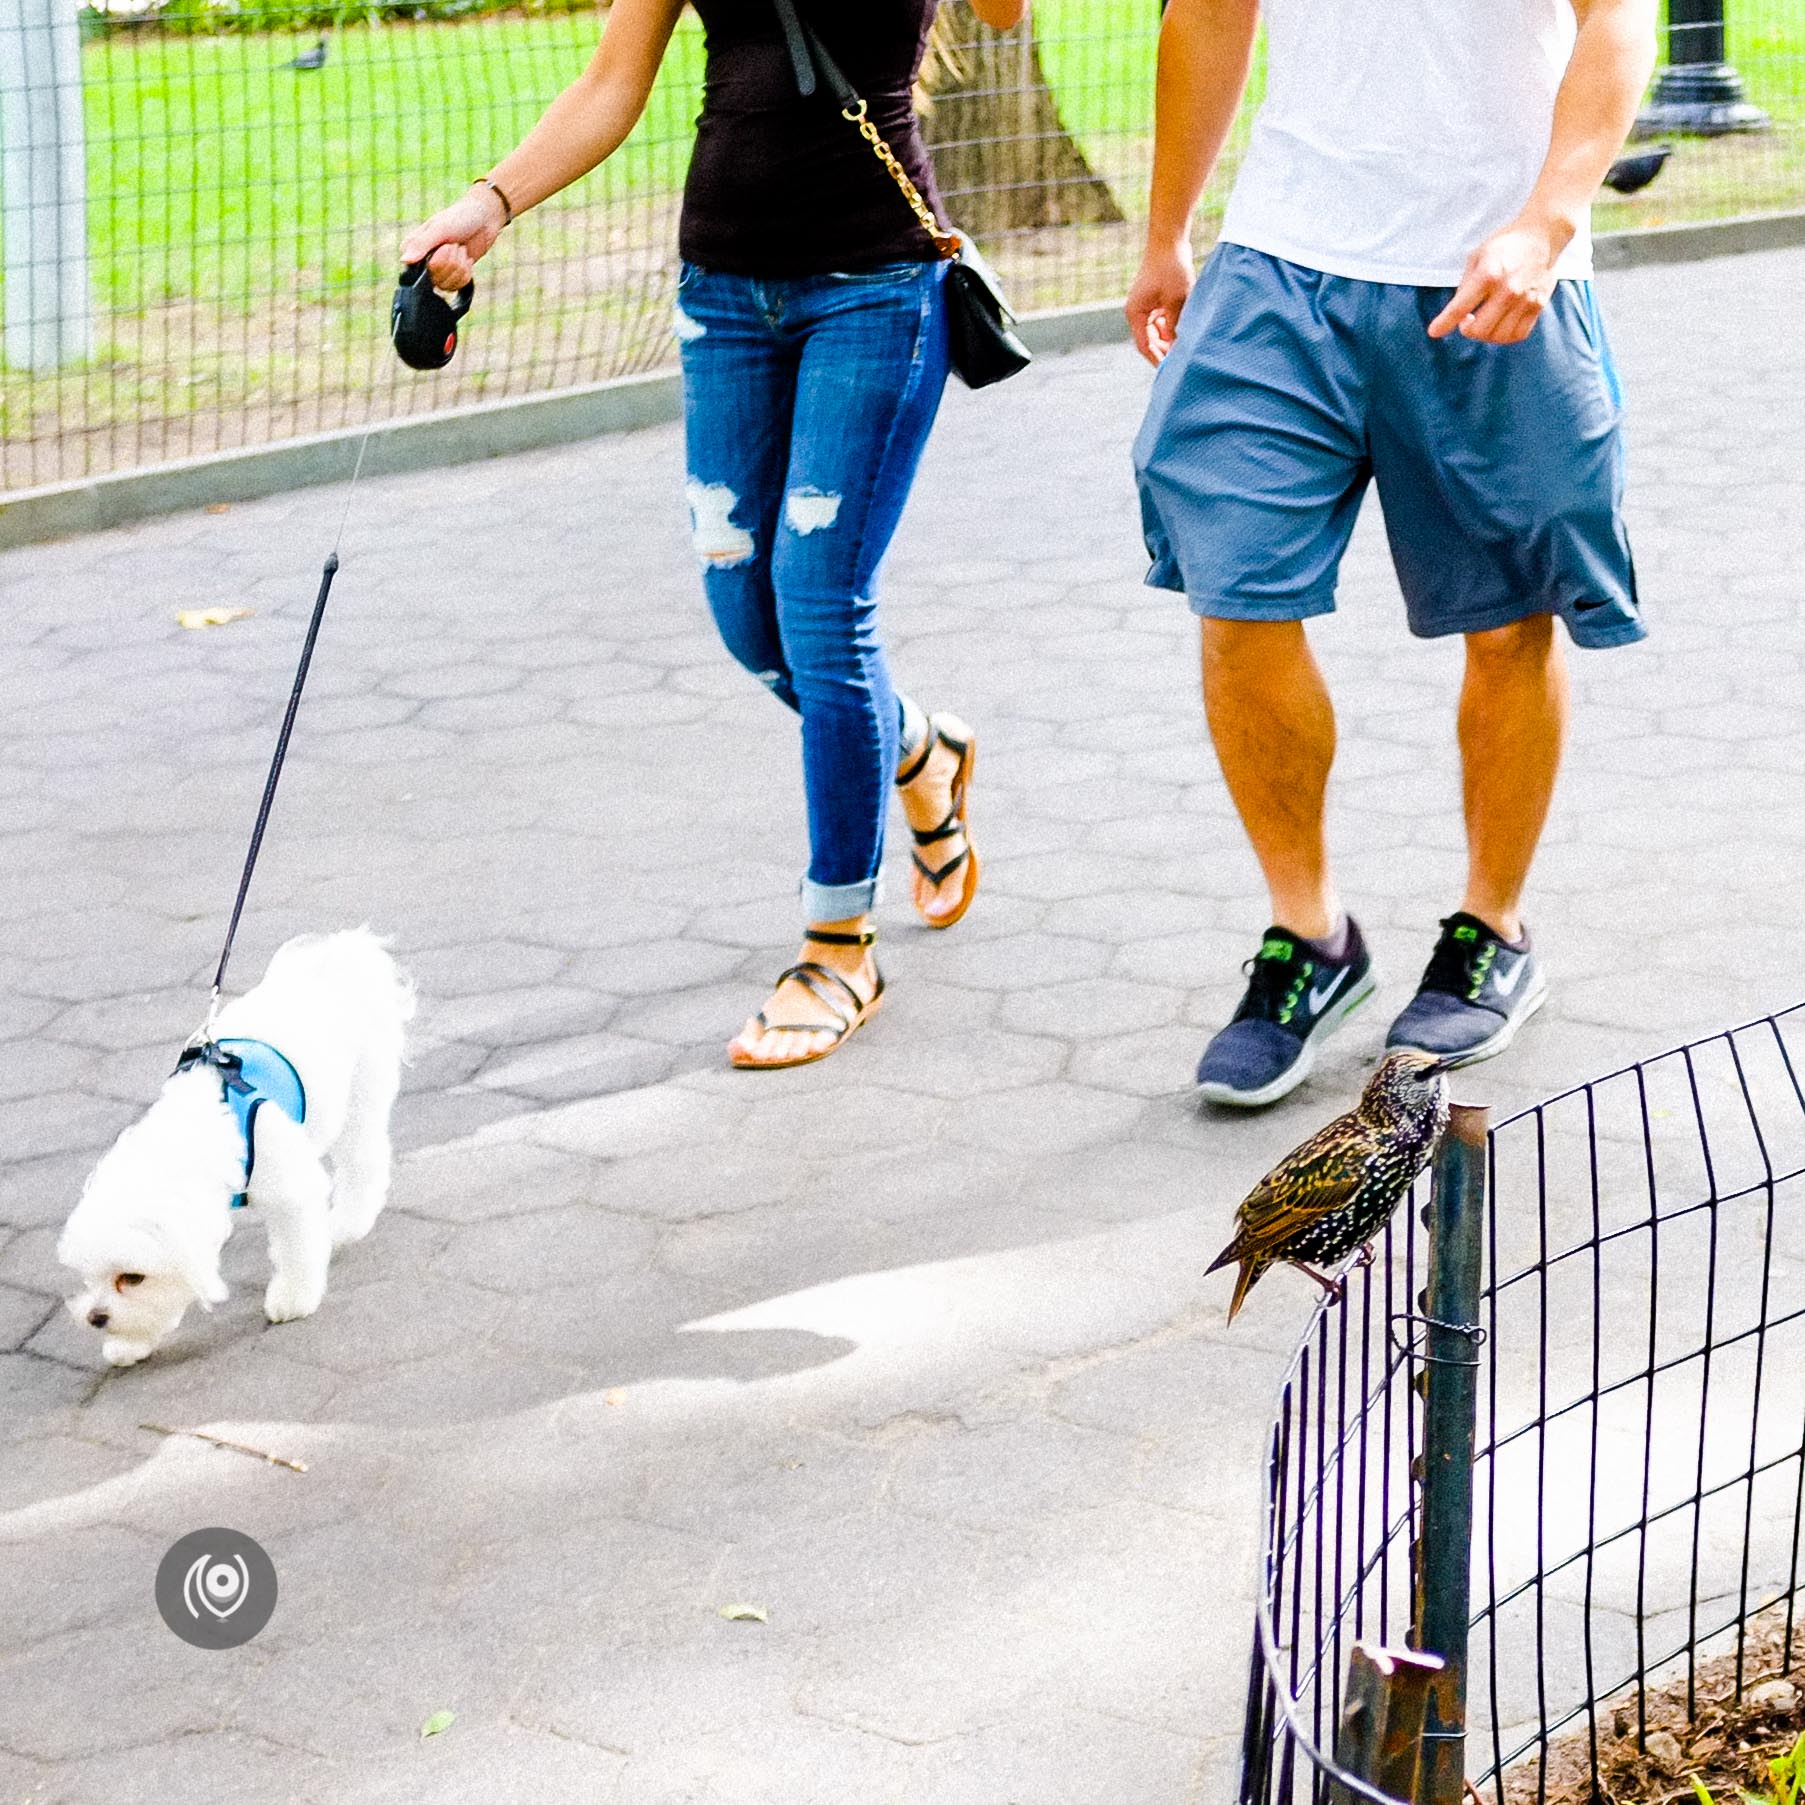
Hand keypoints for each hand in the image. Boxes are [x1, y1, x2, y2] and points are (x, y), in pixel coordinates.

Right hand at [399, 187, 506, 291]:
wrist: (484, 219)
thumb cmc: (460, 218)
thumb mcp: (440, 229)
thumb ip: (422, 244)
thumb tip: (404, 261)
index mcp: (414, 246)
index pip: (417, 271)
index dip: (437, 263)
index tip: (446, 246)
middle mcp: (423, 260)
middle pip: (435, 280)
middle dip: (452, 263)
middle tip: (456, 245)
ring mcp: (438, 269)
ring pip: (446, 286)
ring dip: (460, 268)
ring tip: (462, 250)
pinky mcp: (452, 275)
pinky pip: (456, 287)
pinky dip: (466, 274)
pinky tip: (467, 259)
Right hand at [1126, 241, 1193, 365]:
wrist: (1169, 241)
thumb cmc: (1171, 268)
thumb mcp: (1176, 300)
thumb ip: (1175, 326)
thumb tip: (1177, 348)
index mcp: (1135, 314)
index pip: (1144, 346)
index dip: (1158, 359)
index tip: (1172, 369)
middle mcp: (1137, 312)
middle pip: (1150, 340)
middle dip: (1165, 349)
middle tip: (1183, 357)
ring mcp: (1144, 306)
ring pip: (1157, 331)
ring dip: (1170, 337)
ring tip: (1186, 339)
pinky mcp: (1153, 300)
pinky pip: (1161, 320)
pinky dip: (1171, 325)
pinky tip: (1184, 324)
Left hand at [1428, 220, 1566, 344]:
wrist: (1543, 235)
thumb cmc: (1506, 245)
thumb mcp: (1477, 256)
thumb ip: (1465, 285)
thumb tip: (1456, 312)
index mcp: (1488, 274)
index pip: (1461, 307)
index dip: (1444, 323)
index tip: (1434, 331)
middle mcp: (1508, 289)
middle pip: (1479, 329)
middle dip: (1467, 329)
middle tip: (1467, 319)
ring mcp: (1525, 299)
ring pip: (1498, 336)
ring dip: (1485, 334)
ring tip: (1484, 321)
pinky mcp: (1538, 306)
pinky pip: (1517, 335)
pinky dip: (1504, 336)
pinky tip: (1499, 325)